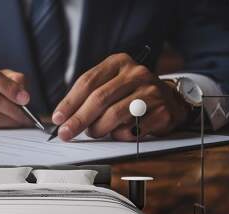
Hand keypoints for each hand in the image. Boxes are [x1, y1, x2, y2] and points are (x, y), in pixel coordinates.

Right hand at [0, 59, 32, 128]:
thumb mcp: (1, 75)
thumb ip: (14, 79)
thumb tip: (22, 93)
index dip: (9, 88)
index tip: (24, 98)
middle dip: (13, 109)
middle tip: (27, 115)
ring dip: (9, 121)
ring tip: (21, 121)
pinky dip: (0, 127)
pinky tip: (9, 124)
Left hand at [52, 53, 190, 140]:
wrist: (170, 100)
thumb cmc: (131, 94)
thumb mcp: (110, 84)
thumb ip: (89, 96)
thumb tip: (63, 118)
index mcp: (118, 62)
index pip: (87, 82)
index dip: (70, 102)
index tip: (58, 118)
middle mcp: (136, 73)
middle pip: (99, 99)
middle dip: (78, 119)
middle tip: (66, 133)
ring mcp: (151, 91)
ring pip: (114, 115)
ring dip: (98, 129)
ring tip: (94, 133)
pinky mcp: (162, 111)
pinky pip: (132, 129)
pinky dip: (119, 135)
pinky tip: (119, 132)